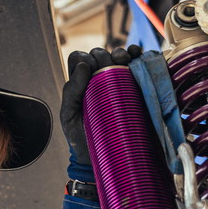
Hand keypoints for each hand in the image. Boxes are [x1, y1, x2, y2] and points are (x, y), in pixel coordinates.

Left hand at [60, 46, 142, 181]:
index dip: (84, 58)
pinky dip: (138, 54)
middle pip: (99, 54)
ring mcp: (117, 80)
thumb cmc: (81, 136)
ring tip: (124, 60)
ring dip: (121, 53)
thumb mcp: (69, 115)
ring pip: (118, 55)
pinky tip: (137, 55)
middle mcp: (97, 78)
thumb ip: (72, 91)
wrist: (103, 155)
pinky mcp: (134, 85)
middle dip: (103, 56)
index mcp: (79, 82)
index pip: (79, 58)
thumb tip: (84, 66)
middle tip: (109, 67)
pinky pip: (136, 65)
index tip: (91, 69)